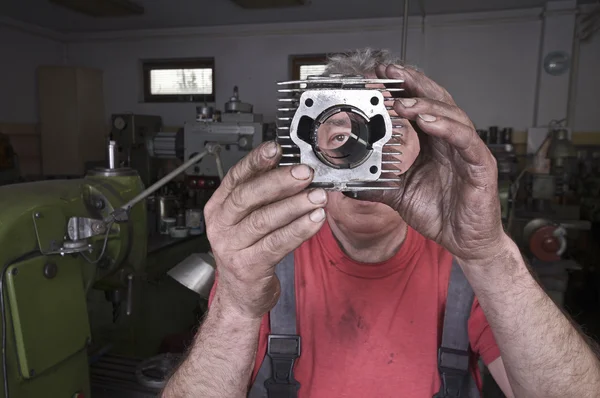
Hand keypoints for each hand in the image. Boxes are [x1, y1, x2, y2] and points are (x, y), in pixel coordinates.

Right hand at [203, 141, 326, 318]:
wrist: (241, 295)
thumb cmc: (248, 251)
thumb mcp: (249, 220)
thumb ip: (265, 196)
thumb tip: (294, 168)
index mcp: (219, 206)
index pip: (236, 177)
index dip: (256, 161)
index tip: (277, 148)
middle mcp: (221, 225)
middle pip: (248, 196)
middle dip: (279, 182)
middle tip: (305, 173)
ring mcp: (231, 247)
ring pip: (264, 219)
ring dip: (294, 205)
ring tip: (317, 196)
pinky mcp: (248, 266)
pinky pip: (276, 244)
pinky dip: (299, 230)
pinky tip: (315, 220)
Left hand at [365, 64, 505, 262]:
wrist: (464, 241)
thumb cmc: (440, 214)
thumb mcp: (400, 194)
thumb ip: (377, 183)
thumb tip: (349, 180)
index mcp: (434, 143)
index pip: (418, 108)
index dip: (401, 90)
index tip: (378, 78)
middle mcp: (451, 141)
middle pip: (435, 101)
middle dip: (412, 83)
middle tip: (389, 71)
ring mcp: (467, 150)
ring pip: (450, 115)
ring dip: (425, 104)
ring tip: (402, 100)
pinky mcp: (480, 165)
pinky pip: (464, 140)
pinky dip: (446, 127)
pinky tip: (427, 120)